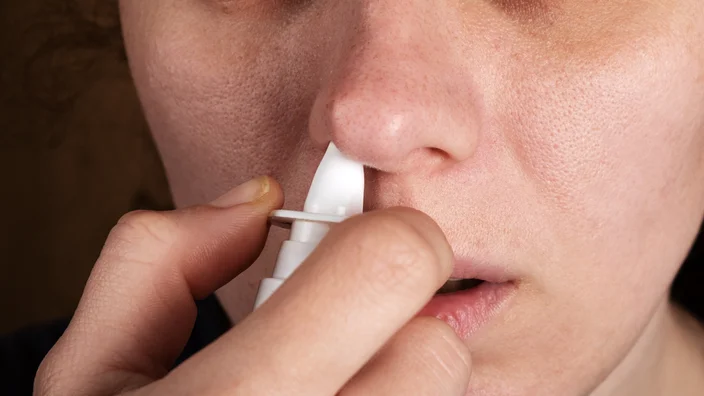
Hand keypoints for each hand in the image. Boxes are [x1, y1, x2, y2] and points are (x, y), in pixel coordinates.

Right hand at [35, 176, 470, 395]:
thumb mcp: (89, 372)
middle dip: (391, 322)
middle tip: (331, 334)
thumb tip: (253, 206)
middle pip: (435, 346)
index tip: (357, 244)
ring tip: (318, 394)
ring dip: (392, 382)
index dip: (384, 237)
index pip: (389, 268)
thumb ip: (159, 261)